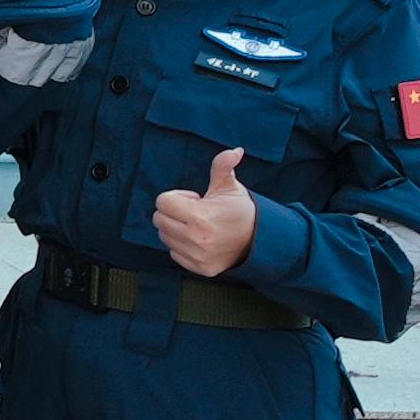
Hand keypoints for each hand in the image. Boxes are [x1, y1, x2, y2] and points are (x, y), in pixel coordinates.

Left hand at [154, 148, 257, 277]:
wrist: (259, 239)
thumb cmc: (240, 209)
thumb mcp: (230, 185)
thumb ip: (224, 166)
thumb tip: (234, 151)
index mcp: (199, 216)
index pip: (163, 202)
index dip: (176, 197)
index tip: (194, 199)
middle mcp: (195, 239)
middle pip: (159, 220)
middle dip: (173, 212)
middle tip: (194, 211)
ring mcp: (197, 256)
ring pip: (165, 237)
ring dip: (176, 229)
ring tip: (197, 225)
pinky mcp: (200, 268)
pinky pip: (174, 253)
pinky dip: (182, 246)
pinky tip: (199, 239)